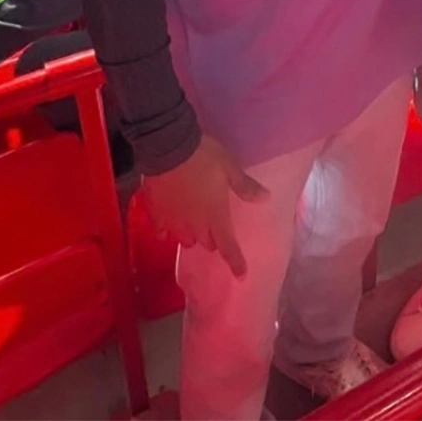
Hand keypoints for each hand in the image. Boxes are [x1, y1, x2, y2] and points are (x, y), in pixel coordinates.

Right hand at [142, 136, 268, 278]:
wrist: (169, 146)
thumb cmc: (204, 156)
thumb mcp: (230, 167)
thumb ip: (245, 186)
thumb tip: (266, 198)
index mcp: (215, 216)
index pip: (228, 247)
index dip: (235, 262)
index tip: (241, 275)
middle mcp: (194, 226)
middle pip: (206, 243)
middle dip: (212, 238)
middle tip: (215, 223)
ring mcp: (173, 223)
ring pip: (185, 239)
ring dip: (192, 233)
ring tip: (193, 219)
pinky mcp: (156, 215)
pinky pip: (162, 231)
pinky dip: (167, 228)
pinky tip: (168, 219)